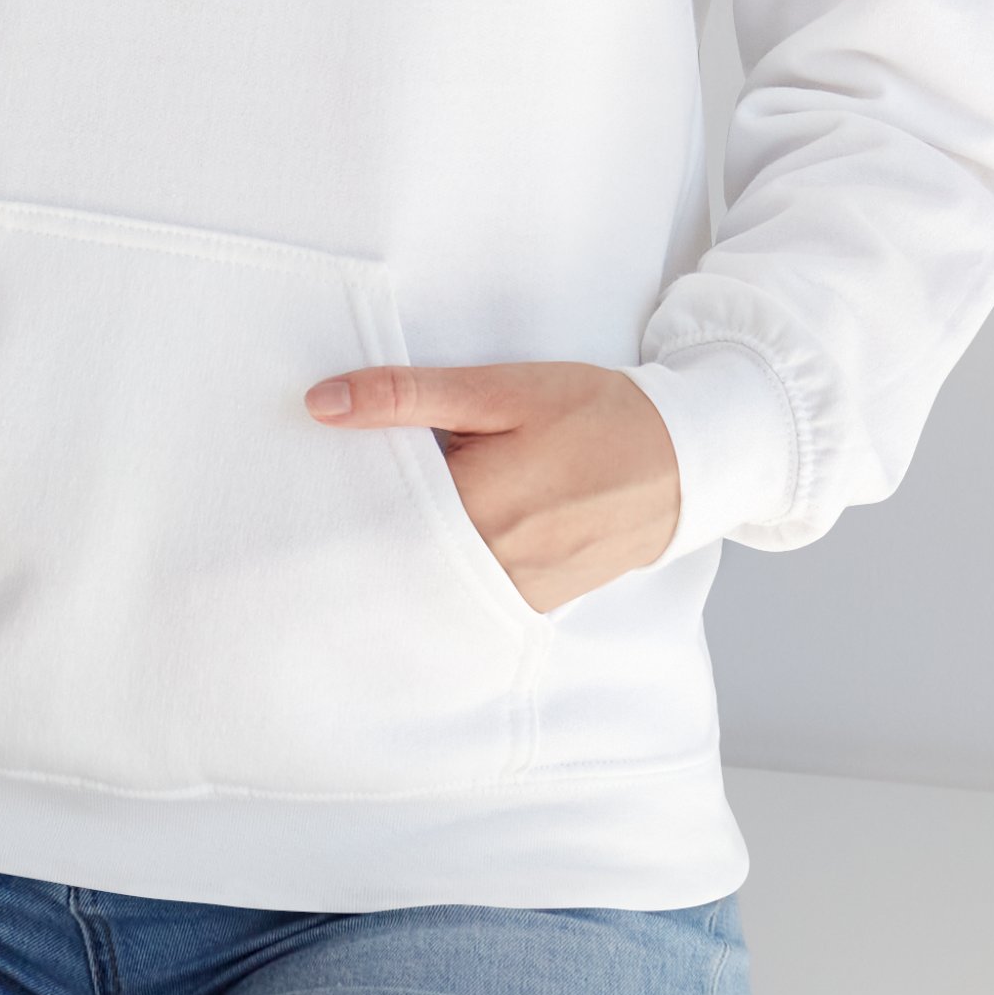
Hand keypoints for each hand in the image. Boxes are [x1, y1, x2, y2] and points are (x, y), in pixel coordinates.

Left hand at [303, 361, 680, 611]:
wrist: (683, 461)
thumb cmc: (594, 415)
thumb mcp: (500, 389)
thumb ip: (408, 397)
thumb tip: (320, 403)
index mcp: (471, 510)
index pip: (368, 512)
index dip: (336, 490)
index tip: (310, 471)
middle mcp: (486, 568)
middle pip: (391, 552)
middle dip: (363, 522)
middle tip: (337, 488)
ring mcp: (511, 595)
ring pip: (425, 577)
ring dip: (401, 546)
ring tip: (387, 506)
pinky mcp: (532, 605)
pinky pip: (463, 593)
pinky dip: (440, 565)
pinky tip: (436, 532)